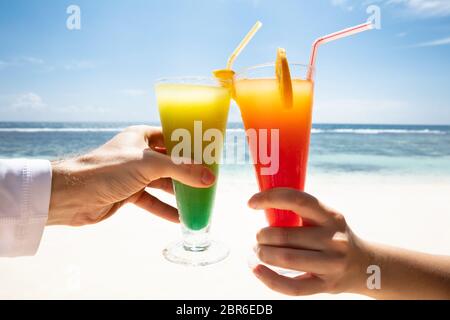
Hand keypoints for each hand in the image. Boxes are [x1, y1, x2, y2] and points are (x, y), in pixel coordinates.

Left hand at [48, 125, 214, 225]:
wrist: (72, 195)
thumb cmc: (108, 169)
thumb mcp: (149, 165)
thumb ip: (181, 170)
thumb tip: (210, 177)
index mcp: (141, 137)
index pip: (171, 136)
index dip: (190, 143)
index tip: (210, 151)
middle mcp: (138, 154)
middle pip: (170, 161)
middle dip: (188, 171)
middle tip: (210, 178)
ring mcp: (133, 175)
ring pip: (162, 183)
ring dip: (179, 192)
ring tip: (200, 199)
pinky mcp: (128, 194)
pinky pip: (152, 201)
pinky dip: (164, 208)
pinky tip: (180, 218)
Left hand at [248, 188, 368, 295]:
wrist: (365, 266)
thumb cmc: (334, 237)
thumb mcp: (327, 218)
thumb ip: (301, 211)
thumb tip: (262, 203)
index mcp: (331, 216)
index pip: (297, 200)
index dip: (270, 198)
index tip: (251, 202)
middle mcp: (334, 240)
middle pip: (285, 236)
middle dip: (263, 236)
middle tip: (259, 237)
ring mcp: (332, 265)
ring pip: (286, 259)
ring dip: (263, 254)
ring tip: (259, 251)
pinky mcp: (326, 286)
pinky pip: (292, 287)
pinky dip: (268, 278)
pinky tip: (257, 269)